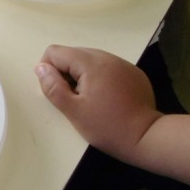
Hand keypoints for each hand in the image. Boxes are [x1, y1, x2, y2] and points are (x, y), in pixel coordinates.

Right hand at [35, 45, 161, 162]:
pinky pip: (108, 66)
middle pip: (73, 53)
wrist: (147, 138)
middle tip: (74, 98)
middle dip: (66, 72)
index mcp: (90, 63)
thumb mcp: (73, 111)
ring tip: (91, 99)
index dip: (49, 70)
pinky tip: (108, 98)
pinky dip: (100, 77)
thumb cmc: (107, 127)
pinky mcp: (134, 72)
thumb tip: (41, 68)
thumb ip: (53, 87)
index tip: (58, 92)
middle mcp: (107, 56)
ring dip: (83, 74)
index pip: (56, 52)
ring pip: (90, 59)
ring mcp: (123, 63)